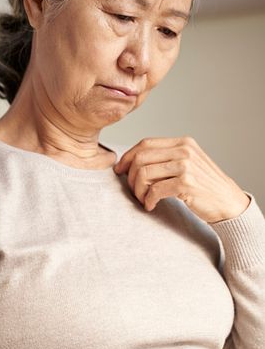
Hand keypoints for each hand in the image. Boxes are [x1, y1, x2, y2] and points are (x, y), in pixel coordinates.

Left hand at [114, 136, 249, 222]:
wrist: (228, 202)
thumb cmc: (204, 186)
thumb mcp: (188, 164)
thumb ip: (166, 158)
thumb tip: (133, 162)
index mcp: (183, 143)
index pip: (145, 143)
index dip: (128, 157)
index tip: (120, 171)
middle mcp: (184, 151)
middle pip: (141, 158)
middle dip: (130, 176)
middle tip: (132, 190)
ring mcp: (186, 166)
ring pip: (144, 173)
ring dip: (138, 190)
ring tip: (143, 199)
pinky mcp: (186, 184)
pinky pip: (154, 190)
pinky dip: (148, 200)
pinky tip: (151, 205)